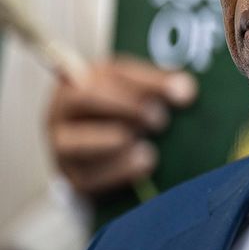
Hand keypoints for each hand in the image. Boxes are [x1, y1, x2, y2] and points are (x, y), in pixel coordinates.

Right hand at [48, 57, 196, 195]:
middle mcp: (62, 109)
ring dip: (118, 140)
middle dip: (129, 106)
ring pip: (79, 141)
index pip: (114, 72)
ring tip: (148, 147)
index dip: (151, 81)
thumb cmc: (119, 109)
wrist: (94, 151)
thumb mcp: (134, 88)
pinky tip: (144, 164)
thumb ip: (160, 85)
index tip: (185, 93)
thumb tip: (185, 90)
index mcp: (81, 77)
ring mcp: (61, 145)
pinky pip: (90, 177)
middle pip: (89, 97)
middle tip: (160, 120)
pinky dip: (120, 171)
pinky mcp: (72, 177)